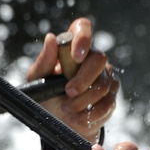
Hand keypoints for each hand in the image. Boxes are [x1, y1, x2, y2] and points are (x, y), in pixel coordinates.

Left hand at [25, 18, 118, 137]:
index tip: (76, 56)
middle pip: (98, 59)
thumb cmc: (46, 95)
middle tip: (68, 92)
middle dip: (82, 80)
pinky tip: (76, 118)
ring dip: (81, 102)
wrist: (57, 122)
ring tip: (67, 109)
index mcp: (72, 47)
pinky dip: (88, 115)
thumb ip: (44, 61)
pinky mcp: (111, 96)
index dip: (83, 38)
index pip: (83, 27)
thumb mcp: (38, 80)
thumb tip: (51, 38)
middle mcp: (92, 58)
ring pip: (102, 85)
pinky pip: (106, 104)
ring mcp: (105, 76)